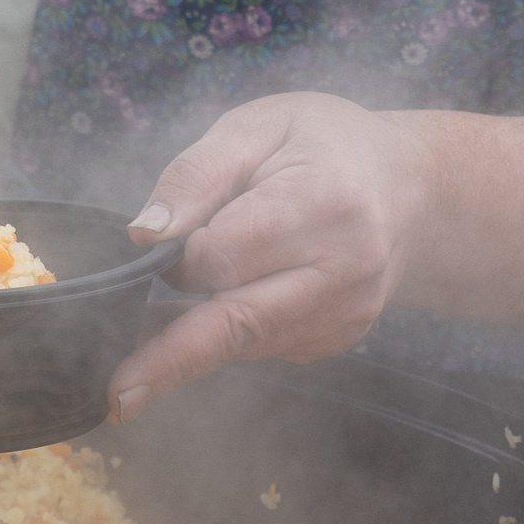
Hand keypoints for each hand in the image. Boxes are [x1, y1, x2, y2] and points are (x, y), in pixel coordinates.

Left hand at [108, 93, 430, 421]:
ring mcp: (345, 315)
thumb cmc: (321, 146)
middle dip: (169, 360)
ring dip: (188, 342)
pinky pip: (260, 347)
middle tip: (117, 396)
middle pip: (237, 324)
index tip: (164, 241)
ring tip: (141, 345)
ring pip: (242, 343)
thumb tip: (146, 233)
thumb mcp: (257, 127)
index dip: (182, 256)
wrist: (407, 189)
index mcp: (325, 205)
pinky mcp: (335, 340)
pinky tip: (216, 308)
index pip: (225, 256)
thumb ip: (196, 175)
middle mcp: (344, 271)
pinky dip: (224, 336)